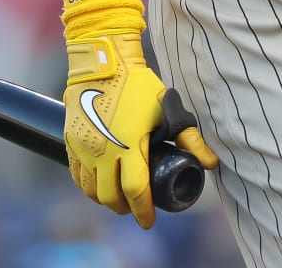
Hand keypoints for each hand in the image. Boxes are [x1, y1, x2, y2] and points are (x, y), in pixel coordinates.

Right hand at [63, 31, 218, 227]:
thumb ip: (190, 138)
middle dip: (124, 208)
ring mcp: (83, 147)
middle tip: (134, 208)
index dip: (143, 211)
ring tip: (116, 197)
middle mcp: (102, 151)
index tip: (149, 221)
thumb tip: (210, 163)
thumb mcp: (167, 110)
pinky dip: (86, 184)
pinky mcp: (71, 140)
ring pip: (90, 189)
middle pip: (110, 197)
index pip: (135, 193)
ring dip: (104, 198)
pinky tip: (97, 183)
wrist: (103, 60)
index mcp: (129, 146)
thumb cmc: (138, 85)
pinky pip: (76, 173)